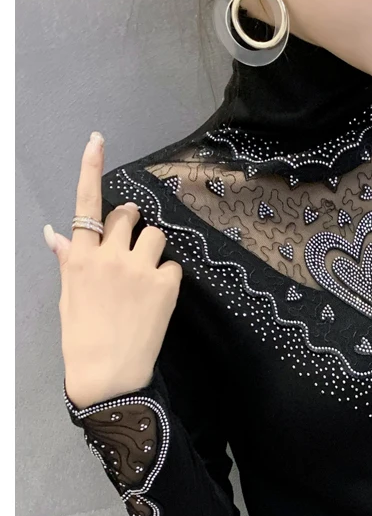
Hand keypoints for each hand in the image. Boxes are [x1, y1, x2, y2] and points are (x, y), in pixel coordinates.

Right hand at [45, 131, 182, 408]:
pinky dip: (168, 276)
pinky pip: (173, 266)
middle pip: (128, 216)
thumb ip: (68, 261)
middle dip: (132, 224)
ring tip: (146, 276)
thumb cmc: (83, 339)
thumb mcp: (68, 297)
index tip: (98, 140)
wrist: (108, 375)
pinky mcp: (165, 285)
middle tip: (132, 249)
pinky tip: (158, 296)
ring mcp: (139, 269)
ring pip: (155, 235)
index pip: (85, 205)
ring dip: (153, 249)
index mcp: (80, 258)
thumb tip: (55, 234)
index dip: (91, 168)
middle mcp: (109, 256)